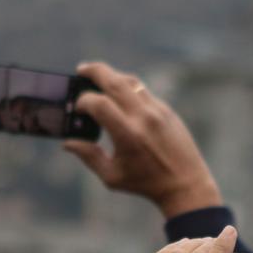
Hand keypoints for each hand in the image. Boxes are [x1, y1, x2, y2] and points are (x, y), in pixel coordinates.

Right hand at [63, 61, 221, 218]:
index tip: (77, 107)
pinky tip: (118, 94)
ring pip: (130, 81)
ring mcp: (157, 110)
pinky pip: (143, 90)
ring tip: (98, 77)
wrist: (185, 183)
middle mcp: (143, 117)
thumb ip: (88, 156)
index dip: (83, 101)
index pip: (99, 103)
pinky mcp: (166, 110)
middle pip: (114, 81)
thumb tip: (68, 143)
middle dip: (94, 71)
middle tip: (81, 69)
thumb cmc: (145, 183)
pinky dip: (127, 87)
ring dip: (112, 75)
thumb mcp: (112, 176)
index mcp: (127, 135)